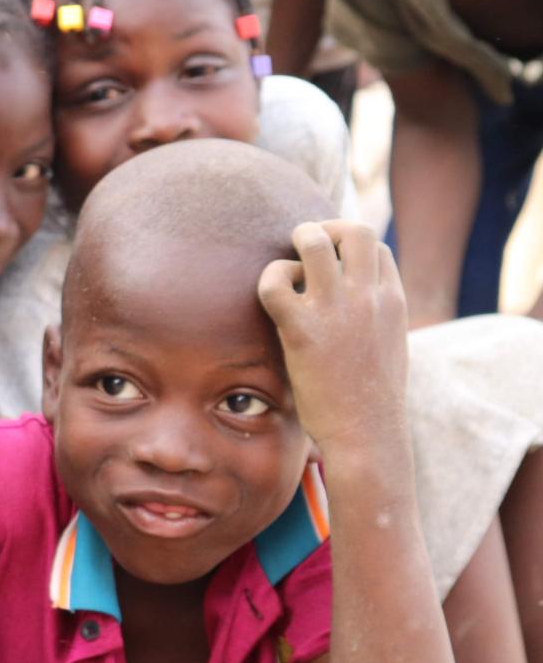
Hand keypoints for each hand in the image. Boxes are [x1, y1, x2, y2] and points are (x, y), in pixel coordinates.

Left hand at [257, 220, 407, 455]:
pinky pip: (276, 283)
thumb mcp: (388, 348)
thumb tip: (357, 312)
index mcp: (392, 301)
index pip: (375, 247)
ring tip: (286, 266)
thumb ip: (376, 319)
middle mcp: (368, 297)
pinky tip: (272, 296)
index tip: (328, 261)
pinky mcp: (303, 331)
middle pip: (353, 231)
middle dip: (324, 229)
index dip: (347, 245)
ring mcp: (337, 311)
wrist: (366, 433)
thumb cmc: (370, 399)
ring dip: (295, 244)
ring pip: (314, 243)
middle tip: (303, 249)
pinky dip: (269, 278)